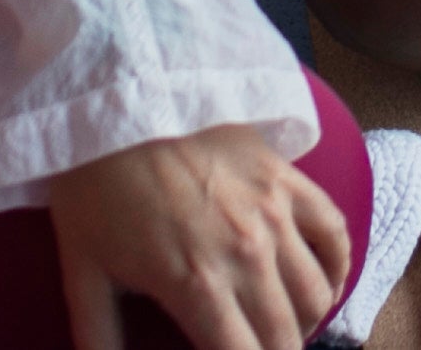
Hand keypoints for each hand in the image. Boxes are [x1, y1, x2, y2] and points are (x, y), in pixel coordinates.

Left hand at [45, 125, 351, 349]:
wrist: (116, 95)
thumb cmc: (94, 188)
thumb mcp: (83, 274)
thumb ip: (98, 340)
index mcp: (197, 286)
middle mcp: (249, 254)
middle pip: (286, 336)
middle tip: (250, 347)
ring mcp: (275, 212)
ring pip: (315, 294)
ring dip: (304, 323)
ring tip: (280, 329)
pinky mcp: (287, 176)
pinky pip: (334, 231)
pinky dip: (337, 269)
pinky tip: (322, 289)